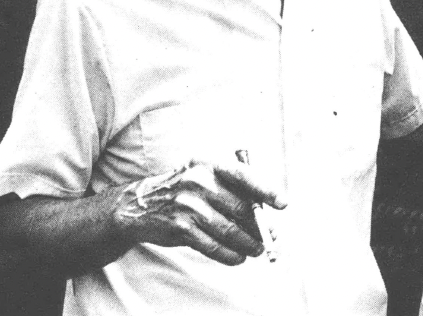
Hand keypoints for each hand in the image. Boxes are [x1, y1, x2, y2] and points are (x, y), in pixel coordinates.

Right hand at [110, 160, 286, 264]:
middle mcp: (199, 182)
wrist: (140, 205)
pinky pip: (212, 245)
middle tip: (270, 237)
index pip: (244, 176)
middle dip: (260, 226)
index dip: (266, 190)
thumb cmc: (185, 190)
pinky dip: (229, 254)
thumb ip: (232, 190)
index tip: (282, 204)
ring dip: (247, 243)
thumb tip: (265, 214)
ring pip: (229, 230)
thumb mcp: (205, 178)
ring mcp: (188, 205)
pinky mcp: (180, 227)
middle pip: (241, 208)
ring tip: (256, 249)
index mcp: (210, 164)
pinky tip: (238, 257)